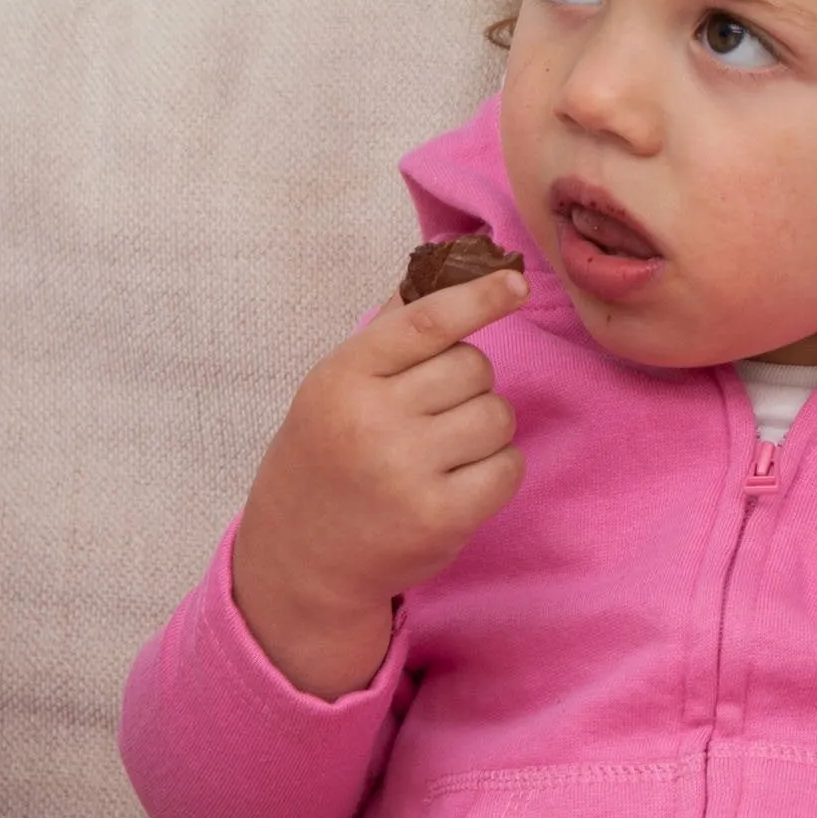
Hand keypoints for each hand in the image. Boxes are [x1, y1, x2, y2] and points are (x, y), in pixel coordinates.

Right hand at [232, 267, 527, 696]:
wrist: (301, 555)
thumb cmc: (329, 454)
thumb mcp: (337, 384)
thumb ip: (392, 330)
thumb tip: (450, 262)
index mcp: (346, 375)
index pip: (427, 321)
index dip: (478, 297)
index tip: (514, 283)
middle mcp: (374, 419)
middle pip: (475, 368)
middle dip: (470, 385)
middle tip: (433, 415)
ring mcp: (407, 471)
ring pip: (498, 416)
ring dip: (486, 429)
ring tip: (444, 451)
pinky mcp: (440, 518)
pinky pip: (508, 468)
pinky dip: (496, 471)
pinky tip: (460, 483)